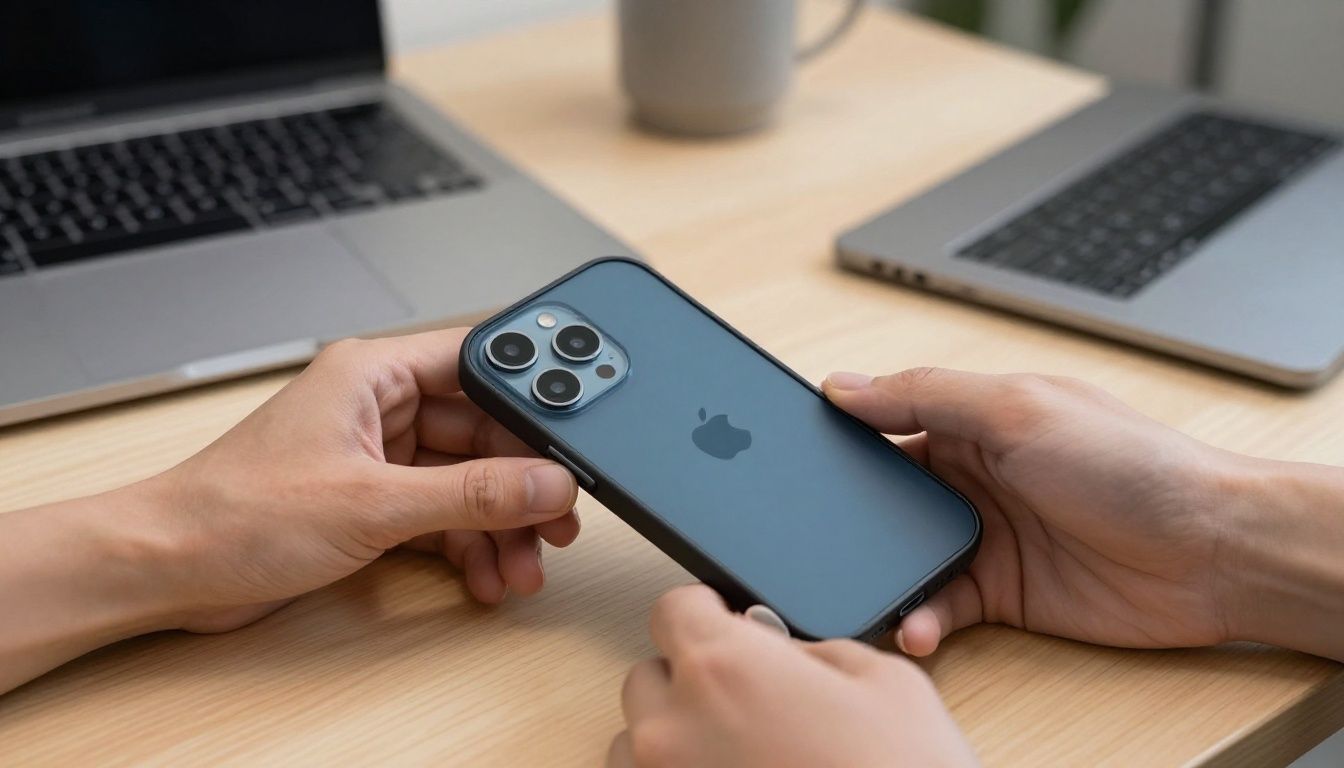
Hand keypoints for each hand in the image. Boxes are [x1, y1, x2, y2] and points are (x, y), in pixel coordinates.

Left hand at [153, 328, 580, 631]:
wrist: (168, 569)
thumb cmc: (233, 513)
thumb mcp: (373, 505)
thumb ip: (470, 495)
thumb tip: (546, 484)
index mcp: (372, 374)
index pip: (478, 366)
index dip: (529, 402)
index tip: (570, 441)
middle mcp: (378, 407)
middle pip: (482, 435)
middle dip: (520, 486)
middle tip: (556, 522)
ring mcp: (376, 457)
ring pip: (467, 482)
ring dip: (499, 527)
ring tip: (523, 567)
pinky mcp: (370, 502)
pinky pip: (442, 516)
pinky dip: (467, 548)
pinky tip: (485, 578)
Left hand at [608, 585, 978, 767]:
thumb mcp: (884, 681)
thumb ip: (812, 650)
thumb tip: (786, 654)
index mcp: (723, 667)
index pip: (672, 609)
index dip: (705, 613)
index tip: (724, 626)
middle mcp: (674, 727)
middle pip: (650, 676)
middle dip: (693, 680)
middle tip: (749, 702)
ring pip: (639, 742)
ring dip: (679, 738)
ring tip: (742, 755)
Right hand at [823, 368, 1239, 655]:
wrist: (1213, 552)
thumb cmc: (1132, 464)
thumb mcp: (1018, 410)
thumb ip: (926, 395)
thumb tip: (845, 385)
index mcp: (972, 420)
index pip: (887, 421)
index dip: (843, 438)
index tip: (796, 458)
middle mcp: (973, 476)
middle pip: (886, 497)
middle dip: (851, 519)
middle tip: (816, 539)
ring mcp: (985, 536)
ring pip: (903, 556)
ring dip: (881, 575)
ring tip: (864, 591)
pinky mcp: (1000, 594)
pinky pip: (938, 607)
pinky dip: (918, 618)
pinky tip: (915, 625)